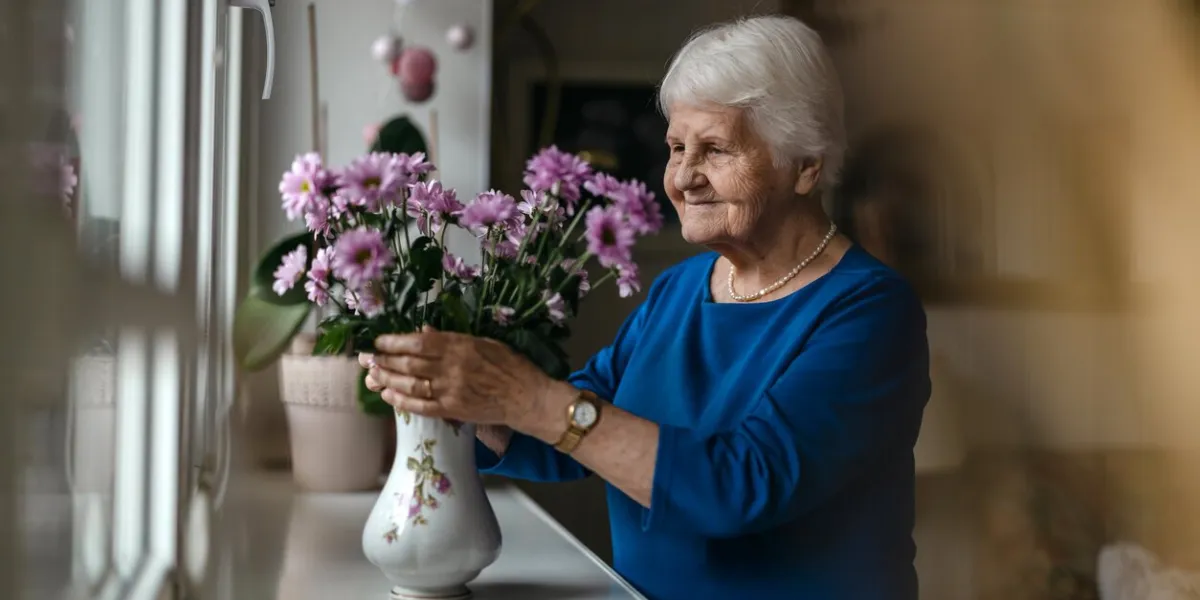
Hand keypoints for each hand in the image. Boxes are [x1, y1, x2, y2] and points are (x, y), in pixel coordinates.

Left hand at [359, 327, 566, 434]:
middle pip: (408, 363)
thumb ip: (452, 338)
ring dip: (387, 379)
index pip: (418, 342)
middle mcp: (451, 367)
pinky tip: (388, 395)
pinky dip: (401, 400)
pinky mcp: (452, 410)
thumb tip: (423, 333)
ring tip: (372, 374)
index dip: (394, 342)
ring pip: (410, 384)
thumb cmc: (510, 365)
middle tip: (367, 358)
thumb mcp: (484, 342)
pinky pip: (420, 406)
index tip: (380, 341)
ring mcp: (450, 390)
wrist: (527, 397)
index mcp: (460, 346)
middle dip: (384, 360)